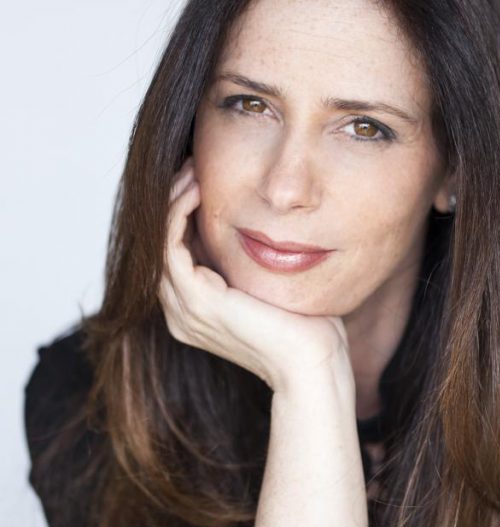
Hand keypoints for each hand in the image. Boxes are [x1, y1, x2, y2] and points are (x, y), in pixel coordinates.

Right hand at [158, 156, 352, 392]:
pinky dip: (178, 213)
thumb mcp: (272, 286)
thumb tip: (262, 229)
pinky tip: (197, 189)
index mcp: (198, 311)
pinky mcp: (196, 300)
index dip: (184, 213)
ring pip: (160, 240)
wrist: (312, 362)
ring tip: (192, 170)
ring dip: (172, 200)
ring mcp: (185, 309)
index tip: (202, 178)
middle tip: (191, 164)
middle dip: (173, 200)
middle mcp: (183, 312)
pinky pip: (170, 245)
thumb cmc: (307, 329)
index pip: (178, 252)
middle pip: (162, 244)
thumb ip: (254, 264)